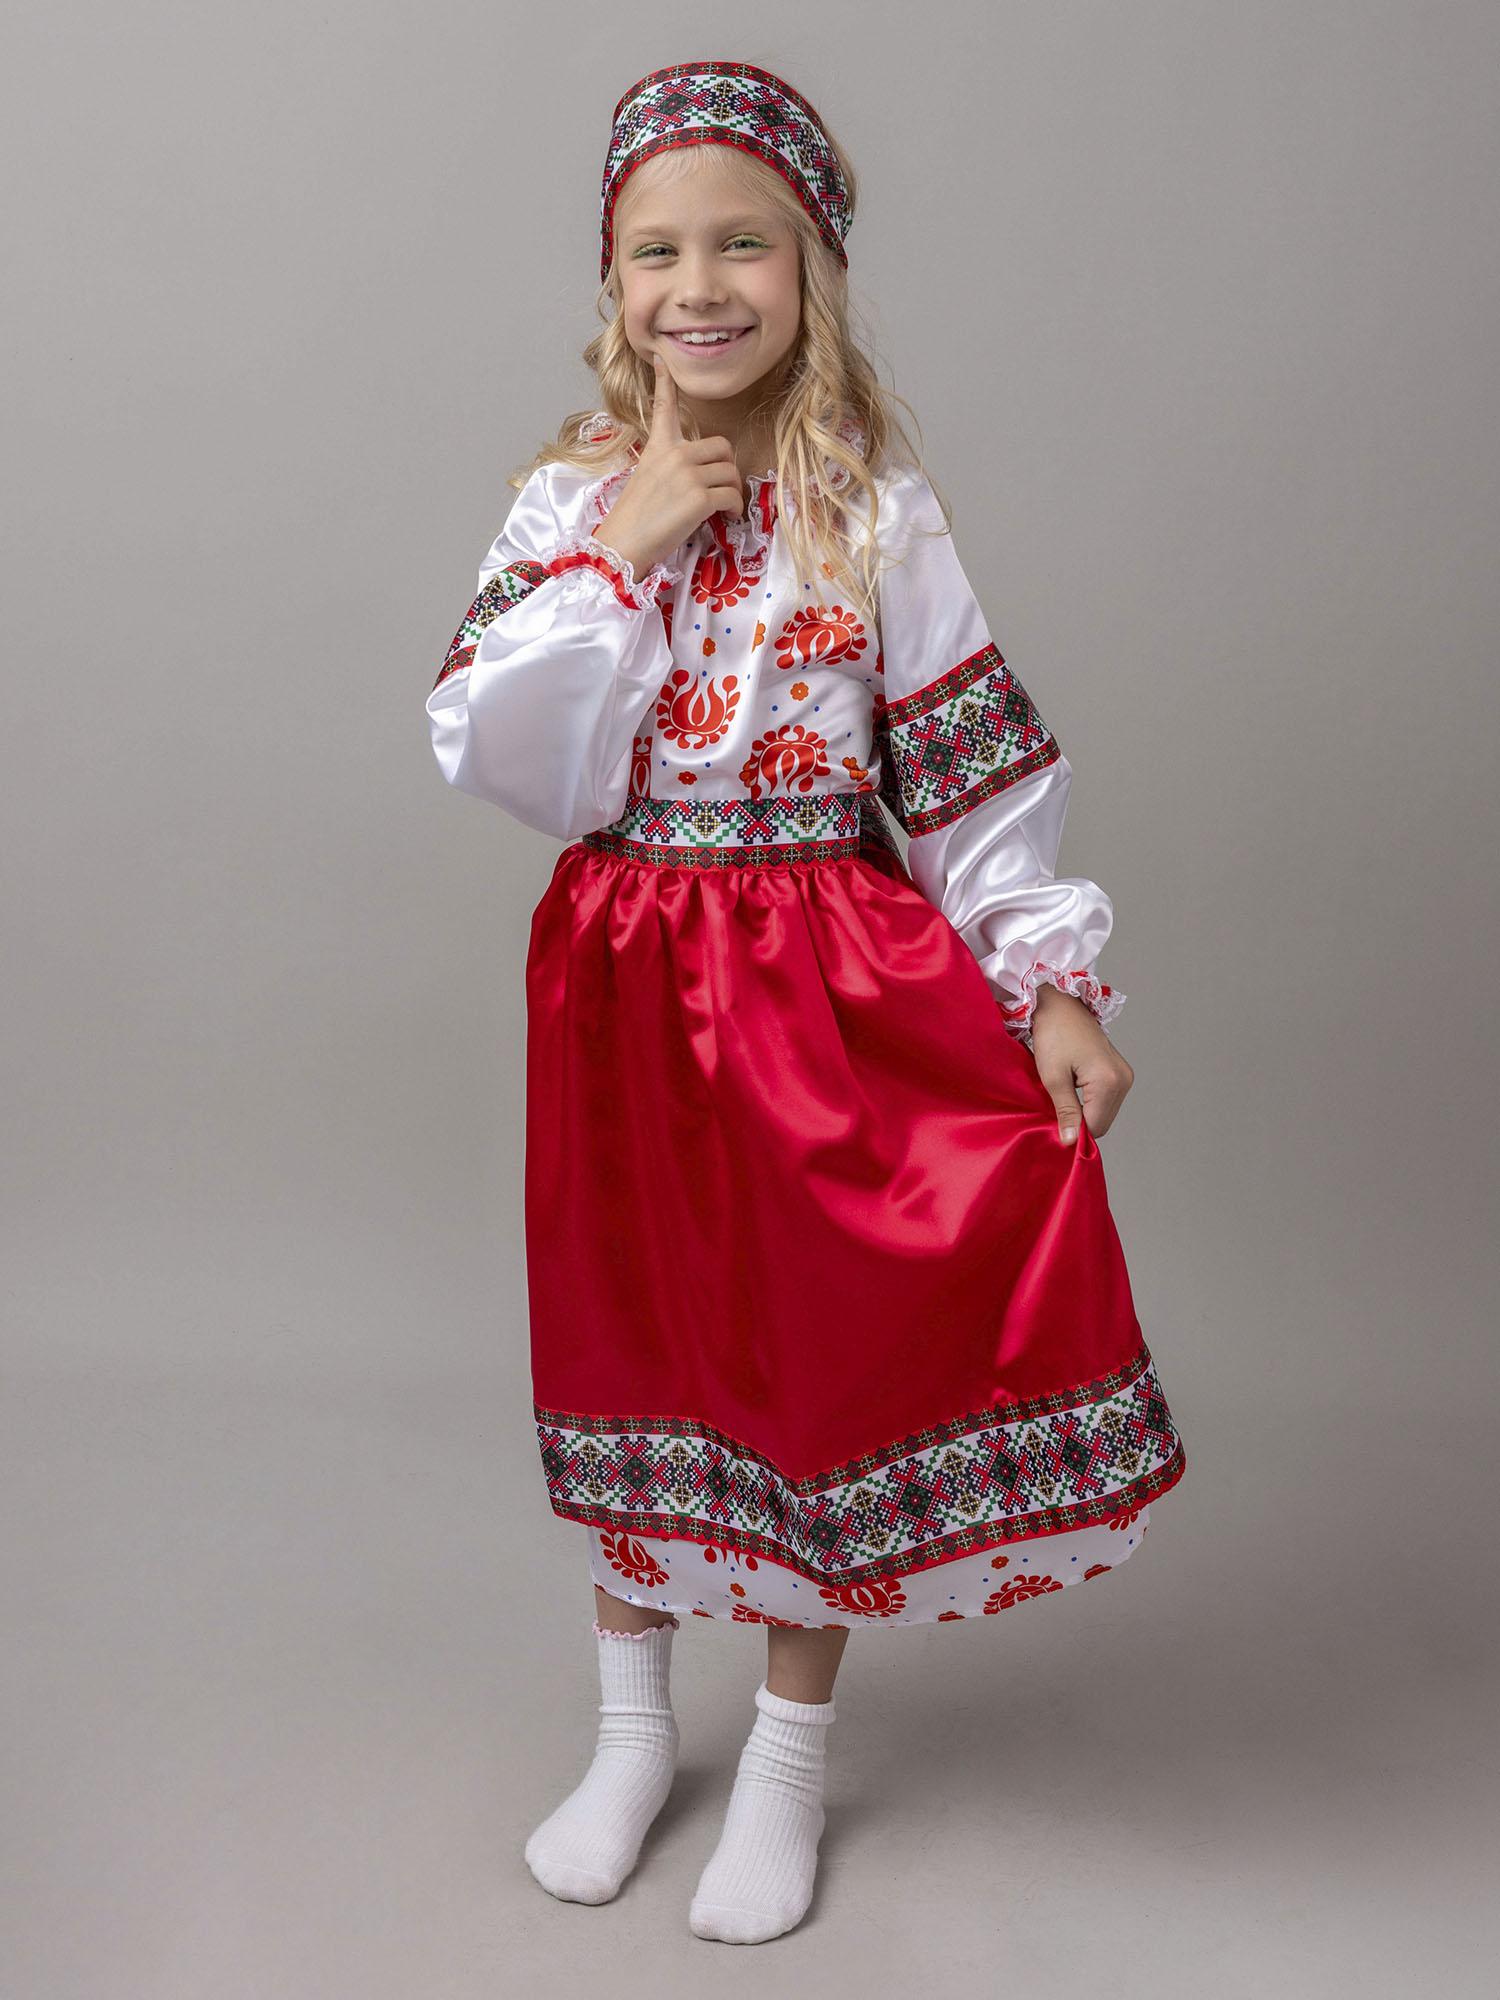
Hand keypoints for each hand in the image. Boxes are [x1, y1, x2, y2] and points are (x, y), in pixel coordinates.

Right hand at [593, 352, 745, 577]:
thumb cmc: (633, 520)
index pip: (663, 407)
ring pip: (731, 472)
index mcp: (658, 448)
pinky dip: (735, 508)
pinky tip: (727, 517)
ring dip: (733, 491)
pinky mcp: (700, 497)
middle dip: (728, 468)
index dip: (664, 382)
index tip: (661, 359)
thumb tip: (695, 476)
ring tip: (724, 508)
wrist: (623, 545)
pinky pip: (732, 495)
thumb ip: (668, 468)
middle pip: (722, 446)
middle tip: (723, 488)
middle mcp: (674, 455)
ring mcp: (688, 474)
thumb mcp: (645, 481)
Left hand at [1030, 984, 1133, 1145]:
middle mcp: (1124, 1079)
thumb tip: (1071, 1141)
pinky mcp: (1120, 1072)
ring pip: (1104, 1112)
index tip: (1053, 1123)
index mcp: (1109, 1081)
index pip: (1095, 1127)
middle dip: (1079, 1121)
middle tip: (1055, 1105)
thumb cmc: (1053, 1034)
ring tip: (1064, 1091)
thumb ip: (1065, 1111)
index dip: (1074, 1131)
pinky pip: (1106, 1099)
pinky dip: (1090, 1101)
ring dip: (1084, 1110)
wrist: (1060, 1004)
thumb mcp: (1053, 1077)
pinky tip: (1074, 1087)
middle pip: (1103, 1122)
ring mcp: (1125, 1075)